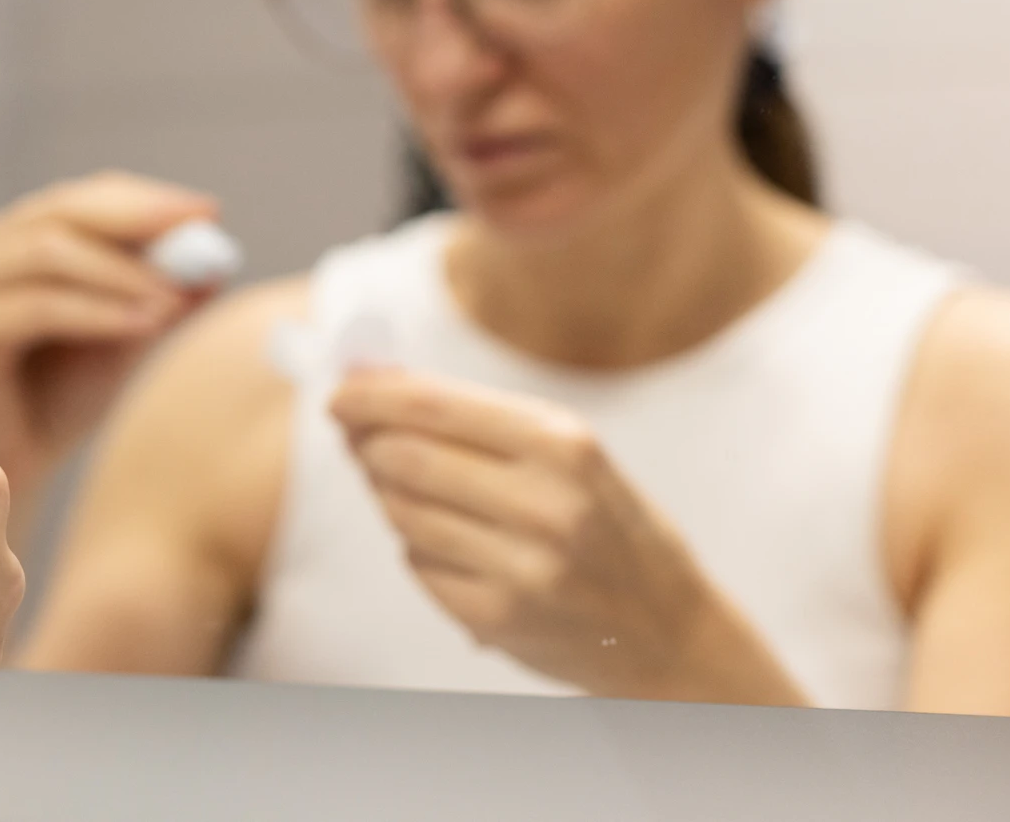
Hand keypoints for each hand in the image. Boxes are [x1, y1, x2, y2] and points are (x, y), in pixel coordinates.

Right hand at [0, 172, 217, 517]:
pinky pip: (38, 306)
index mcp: (15, 237)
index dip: (146, 200)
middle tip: (198, 233)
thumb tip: (216, 257)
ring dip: (122, 270)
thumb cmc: (62, 399)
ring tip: (176, 296)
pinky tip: (147, 325)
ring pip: (49, 249)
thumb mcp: (124, 334)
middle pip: (63, 210)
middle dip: (137, 218)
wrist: (11, 469)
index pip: (84, 199)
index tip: (208, 211)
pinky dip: (97, 310)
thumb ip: (160, 293)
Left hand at [331, 368, 806, 704]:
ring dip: (391, 499)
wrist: (672, 633)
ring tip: (422, 498)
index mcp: (562, 443)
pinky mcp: (498, 618)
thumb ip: (471, 414)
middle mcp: (546, 504)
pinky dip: (420, 551)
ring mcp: (522, 567)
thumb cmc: (607, 524)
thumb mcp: (564, 451)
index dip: (368, 396)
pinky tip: (459, 551)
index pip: (431, 406)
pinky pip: (418, 565)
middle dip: (368, 446)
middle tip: (361, 443)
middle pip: (402, 457)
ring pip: (400, 511)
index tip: (336, 395)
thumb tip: (370, 376)